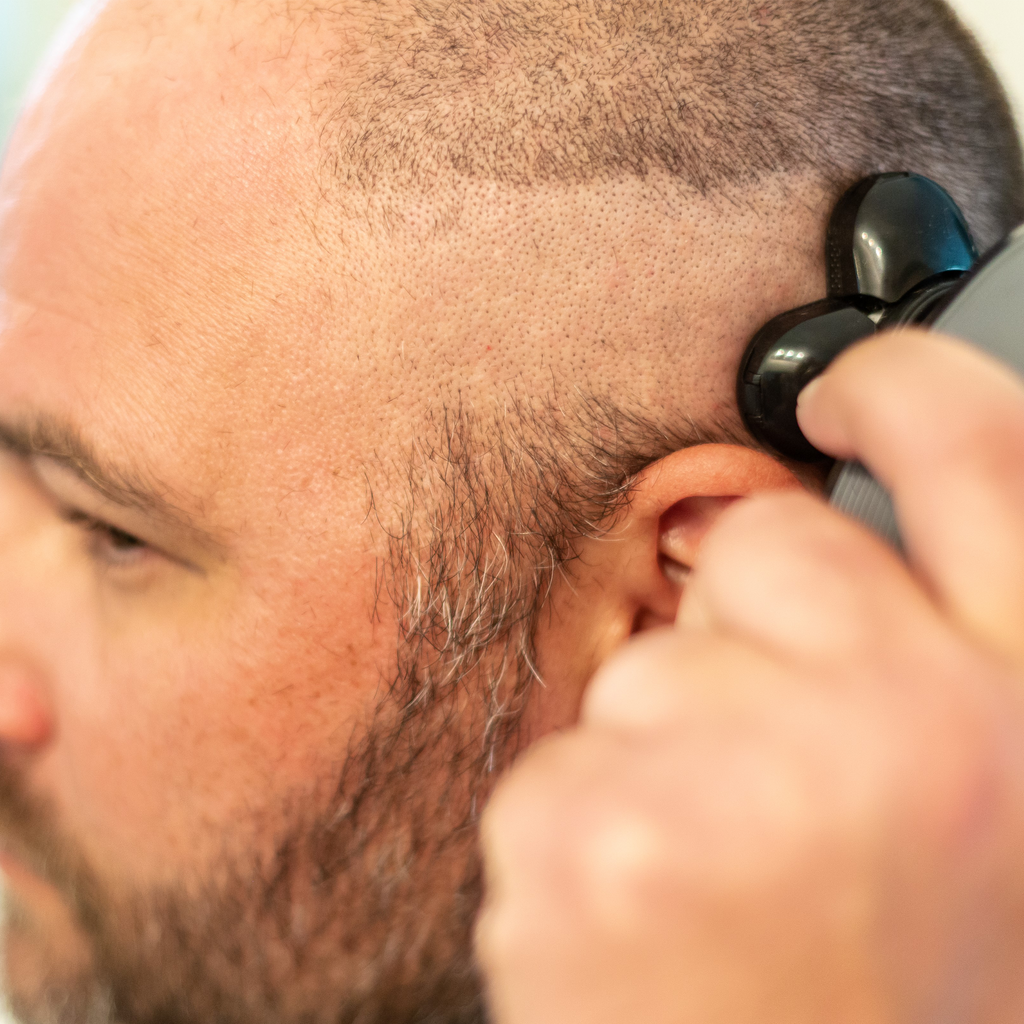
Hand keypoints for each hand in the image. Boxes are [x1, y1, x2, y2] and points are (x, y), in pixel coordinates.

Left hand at [476, 329, 1023, 1023]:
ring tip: (727, 888)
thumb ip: (937, 671)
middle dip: (747, 636)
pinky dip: (589, 825)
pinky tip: (652, 921)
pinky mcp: (594, 831)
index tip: (841, 388)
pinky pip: (561, 759)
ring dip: (669, 753)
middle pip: (766, 548)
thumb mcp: (985, 823)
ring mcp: (739, 774)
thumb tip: (843, 562)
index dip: (904, 391)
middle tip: (783, 792)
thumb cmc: (893, 1002)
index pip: (984, 455)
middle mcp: (909, 727)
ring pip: (648, 663)